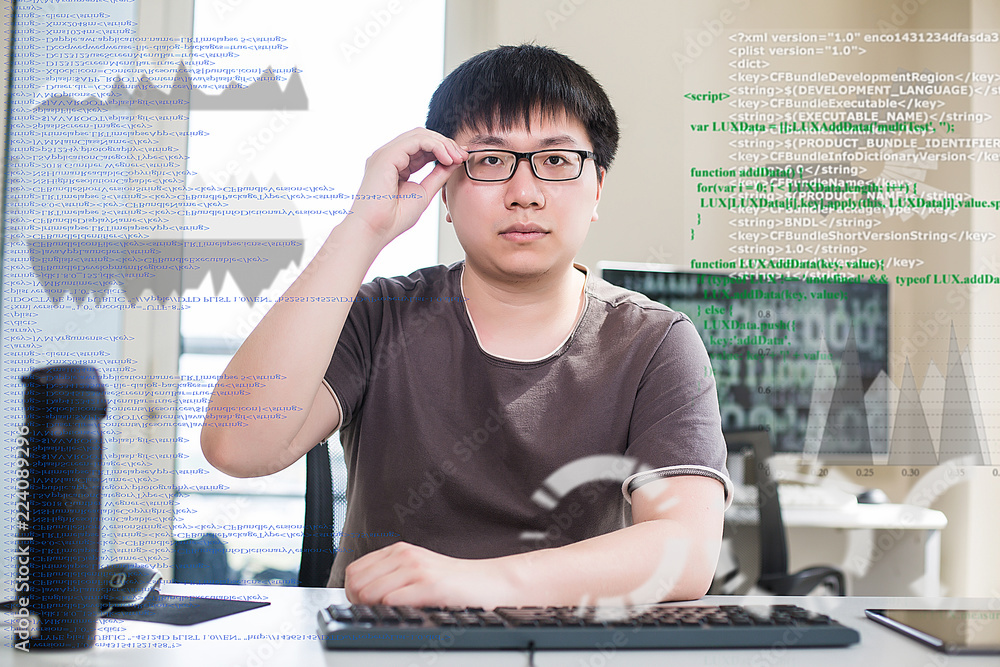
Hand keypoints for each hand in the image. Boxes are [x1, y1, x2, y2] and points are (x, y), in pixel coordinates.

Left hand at [344, 542, 515, 607]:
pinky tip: (404, 615)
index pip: (353, 572)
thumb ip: (391, 576)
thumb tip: (359, 596)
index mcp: (398, 551)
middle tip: (377, 613)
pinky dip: (391, 613)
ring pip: (369, 592)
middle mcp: (404, 555)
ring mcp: (416, 569)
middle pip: (356, 584)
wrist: (488, 582)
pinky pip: (391, 601)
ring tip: (391, 615)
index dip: (352, 594)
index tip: (365, 606)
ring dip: (374, 609)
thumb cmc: (453, 583)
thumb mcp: (417, 571)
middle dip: (359, 604)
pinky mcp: (429, 585)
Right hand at [350, 128, 466, 244]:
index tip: (461, 158)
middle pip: (422, 136)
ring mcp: (386, 154)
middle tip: (462, 155)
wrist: (375, 230)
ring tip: (456, 157)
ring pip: (419, 135)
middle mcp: (389, 156)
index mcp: (396, 165)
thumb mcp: (424, 192)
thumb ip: (438, 176)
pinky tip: (446, 158)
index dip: (443, 149)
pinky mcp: (386, 156)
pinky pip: (416, 140)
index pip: (422, 147)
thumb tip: (454, 162)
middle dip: (445, 143)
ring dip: (442, 143)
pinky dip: (435, 146)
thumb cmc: (393, 219)